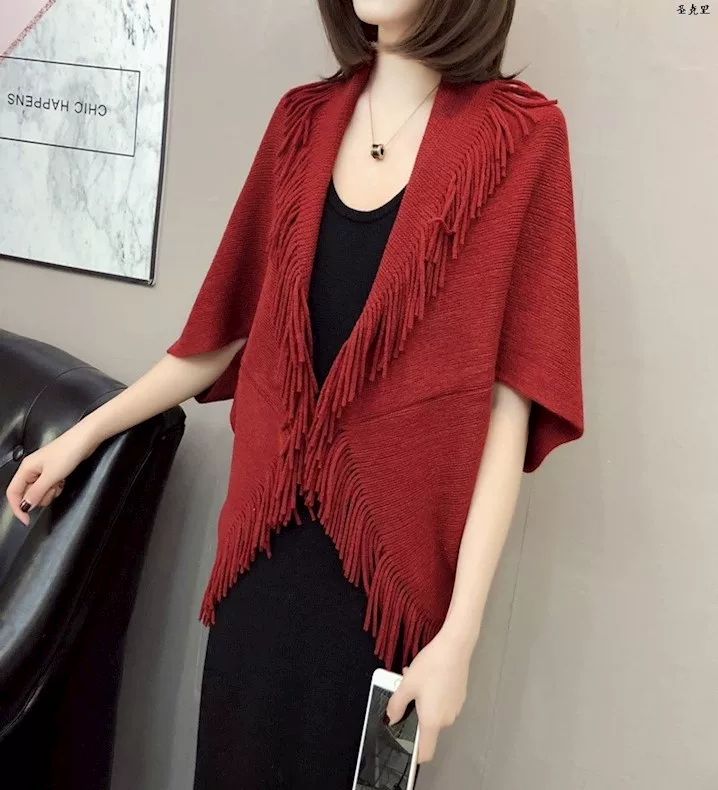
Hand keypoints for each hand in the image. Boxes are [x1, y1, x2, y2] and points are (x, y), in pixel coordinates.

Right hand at [5, 424, 97, 525]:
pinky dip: (56, 487)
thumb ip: (37, 492)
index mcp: (26, 469)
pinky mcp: (54, 469)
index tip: (27, 520)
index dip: (17, 508)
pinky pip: (50, 485)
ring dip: (49, 492)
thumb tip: (25, 506)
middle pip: (27, 493)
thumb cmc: (67, 452)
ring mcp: (43, 469)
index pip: (13, 493)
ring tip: (59, 483)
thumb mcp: (51, 476)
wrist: (85, 439)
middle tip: (52, 490)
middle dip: (40, 497)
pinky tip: (63, 481)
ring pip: (40, 490)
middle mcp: (31, 469)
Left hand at [386, 629, 471, 763]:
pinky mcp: (459, 697)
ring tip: (416, 679)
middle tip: (406, 694)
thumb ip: (396, 705)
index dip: (415, 756)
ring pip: (434, 713)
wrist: (455, 647)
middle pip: (427, 728)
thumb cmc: (431, 666)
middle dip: (415, 714)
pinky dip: (433, 696)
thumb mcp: (407, 684)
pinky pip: (442, 703)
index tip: (405, 747)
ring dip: (423, 702)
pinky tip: (428, 676)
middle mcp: (446, 719)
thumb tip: (392, 718)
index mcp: (432, 721)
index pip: (425, 753)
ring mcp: (455, 708)